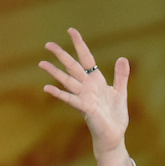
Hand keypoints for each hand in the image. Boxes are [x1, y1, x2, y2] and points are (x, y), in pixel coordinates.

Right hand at [40, 28, 133, 165]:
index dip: (79, 44)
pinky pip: (70, 99)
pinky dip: (59, 93)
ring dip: (55, 72)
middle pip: (73, 66)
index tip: (71, 30)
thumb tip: (122, 58)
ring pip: (67, 80)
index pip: (86, 58)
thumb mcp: (120, 92)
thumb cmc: (115, 115)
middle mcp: (87, 86)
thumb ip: (121, 76)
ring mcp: (84, 96)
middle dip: (62, 55)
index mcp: (96, 80)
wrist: (114, 134)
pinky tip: (47, 88)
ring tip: (41, 63)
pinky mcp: (85, 108)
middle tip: (48, 44)